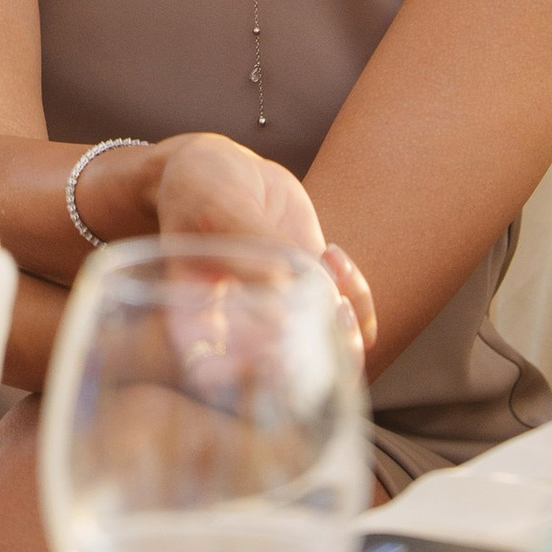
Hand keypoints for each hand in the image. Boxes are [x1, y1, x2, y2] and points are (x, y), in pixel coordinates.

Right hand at [150, 131, 377, 360]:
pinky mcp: (310, 296)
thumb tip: (283, 287)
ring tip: (332, 268)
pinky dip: (355, 295)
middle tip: (329, 306)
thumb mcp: (215, 207)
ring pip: (325, 358)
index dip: (260, 376)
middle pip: (284, 384)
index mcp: (195, 328)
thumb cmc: (200, 185)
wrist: (222, 168)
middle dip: (320, 354)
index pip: (226, 382)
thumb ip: (248, 244)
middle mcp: (239, 335)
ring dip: (347, 325)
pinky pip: (346, 318)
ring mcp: (280, 318)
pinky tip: (334, 254)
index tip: (281, 342)